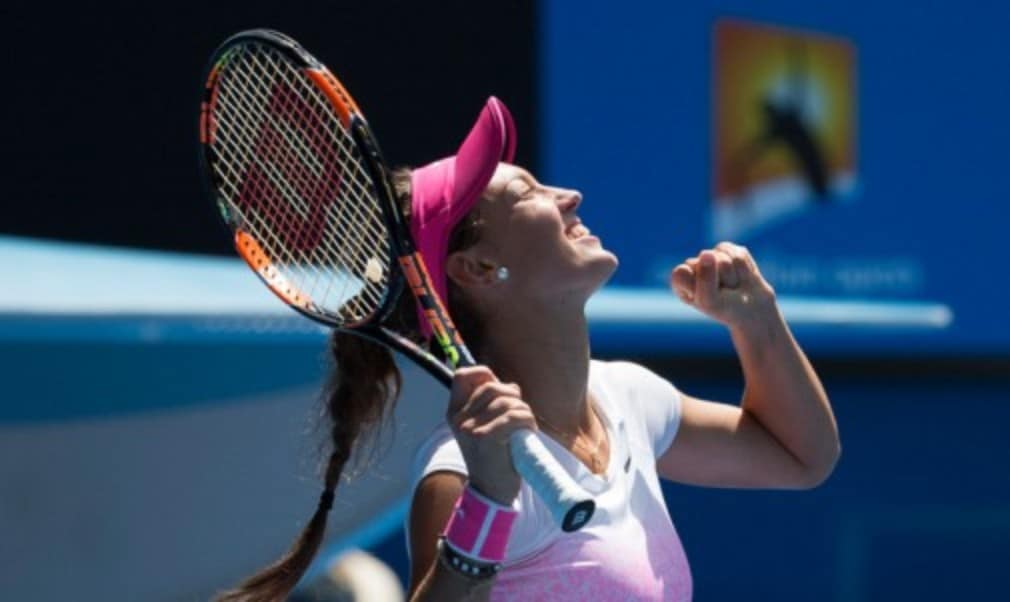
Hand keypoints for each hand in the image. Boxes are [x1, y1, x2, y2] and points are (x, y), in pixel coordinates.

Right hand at [447, 366, 536, 505]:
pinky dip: (527, 421)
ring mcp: (471, 428)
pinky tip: (528, 432)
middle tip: (520, 414)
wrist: (490, 492)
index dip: (484, 374)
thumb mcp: (484, 428)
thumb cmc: (493, 458)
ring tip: (525, 426)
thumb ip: (492, 405)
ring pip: (507, 401)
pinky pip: (514, 416)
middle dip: (513, 396)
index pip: (463, 376)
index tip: (500, 388)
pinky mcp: (486, 437)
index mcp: (455, 413)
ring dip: (523, 411)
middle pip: (491, 386)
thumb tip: (511, 386)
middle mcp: (459, 419)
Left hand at [670, 242, 776, 328]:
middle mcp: (693, 265)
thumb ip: (704, 279)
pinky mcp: (728, 249)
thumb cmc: (724, 307)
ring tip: (732, 285)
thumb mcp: (710, 301)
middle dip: (720, 280)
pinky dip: (743, 269)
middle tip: (724, 292)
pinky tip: (741, 275)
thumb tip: (707, 252)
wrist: (751, 308)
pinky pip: (737, 254)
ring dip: (732, 276)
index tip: (708, 296)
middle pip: (704, 263)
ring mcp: (710, 256)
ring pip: (722, 258)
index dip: (699, 283)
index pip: (681, 273)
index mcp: (680, 280)